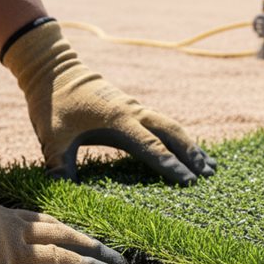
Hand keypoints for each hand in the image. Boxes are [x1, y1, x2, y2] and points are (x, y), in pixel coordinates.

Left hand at [3, 20, 215, 184]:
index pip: (150, 146)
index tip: (188, 182)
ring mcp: (136, 108)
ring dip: (191, 146)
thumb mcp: (52, 138)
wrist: (54, 70)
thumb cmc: (53, 105)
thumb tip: (65, 193)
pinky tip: (190, 149)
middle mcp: (133, 112)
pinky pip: (164, 123)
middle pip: (172, 133)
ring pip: (172, 127)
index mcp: (117, 120)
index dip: (170, 165)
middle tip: (210, 176)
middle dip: (192, 155)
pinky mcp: (134, 107)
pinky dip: (180, 137)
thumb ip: (60, 165)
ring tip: (211, 166)